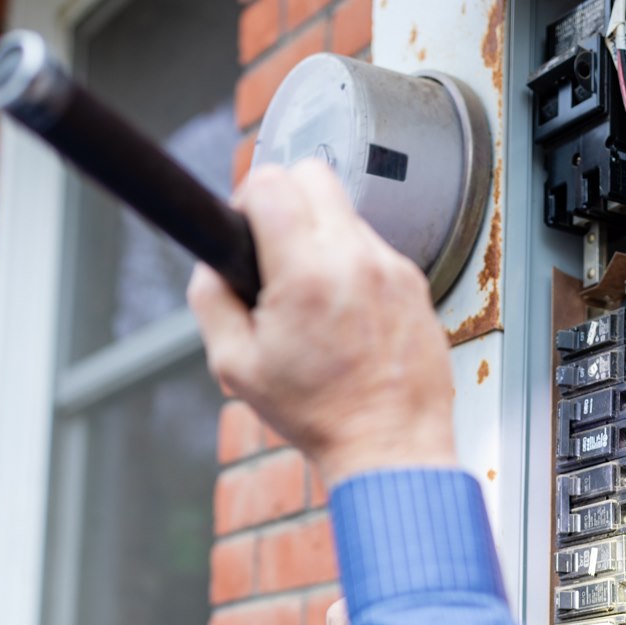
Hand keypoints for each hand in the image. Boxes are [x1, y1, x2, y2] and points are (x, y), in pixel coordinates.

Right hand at [187, 161, 456, 488]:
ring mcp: (393, 268)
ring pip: (346, 214)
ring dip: (321, 238)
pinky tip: (345, 316)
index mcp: (306, 273)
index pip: (272, 181)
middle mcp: (356, 258)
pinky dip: (353, 268)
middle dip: (284, 203)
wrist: (388, 448)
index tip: (245, 231)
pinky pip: (375, 251)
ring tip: (311, 298)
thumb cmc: (318, 415)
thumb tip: (211, 264)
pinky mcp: (415, 285)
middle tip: (272, 254)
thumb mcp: (237, 367)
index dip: (246, 198)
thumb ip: (211, 301)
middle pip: (313, 175)